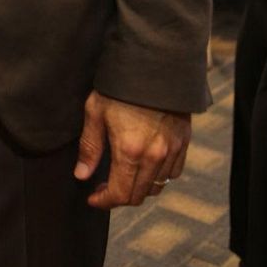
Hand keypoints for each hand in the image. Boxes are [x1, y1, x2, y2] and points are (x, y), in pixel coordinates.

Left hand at [73, 90, 190, 209]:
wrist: (154, 65)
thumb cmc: (120, 87)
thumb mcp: (96, 112)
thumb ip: (90, 147)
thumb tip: (82, 175)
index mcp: (130, 151)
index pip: (120, 194)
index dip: (104, 201)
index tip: (93, 198)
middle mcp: (154, 156)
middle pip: (139, 196)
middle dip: (120, 198)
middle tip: (104, 188)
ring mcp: (172, 150)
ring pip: (157, 186)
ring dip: (139, 188)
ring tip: (124, 176)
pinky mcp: (184, 142)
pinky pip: (173, 172)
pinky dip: (159, 176)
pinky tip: (146, 165)